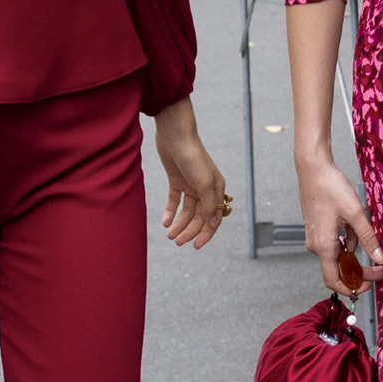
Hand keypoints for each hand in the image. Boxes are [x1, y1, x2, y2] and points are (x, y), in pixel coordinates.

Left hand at [153, 99, 226, 248]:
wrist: (175, 136)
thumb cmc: (193, 157)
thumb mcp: (204, 184)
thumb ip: (209, 205)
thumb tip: (213, 224)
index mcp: (217, 189)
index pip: (214, 217)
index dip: (206, 233)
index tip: (195, 246)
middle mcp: (205, 189)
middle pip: (199, 216)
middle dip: (189, 230)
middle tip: (177, 241)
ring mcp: (191, 184)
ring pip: (187, 211)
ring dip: (179, 224)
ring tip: (170, 234)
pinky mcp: (176, 180)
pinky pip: (175, 200)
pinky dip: (170, 211)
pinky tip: (165, 222)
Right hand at [296, 152, 382, 294]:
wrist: (313, 168)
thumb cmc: (330, 187)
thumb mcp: (355, 214)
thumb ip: (368, 238)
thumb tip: (380, 258)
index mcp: (323, 246)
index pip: (333, 280)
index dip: (351, 287)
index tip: (367, 286)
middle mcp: (316, 245)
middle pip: (338, 269)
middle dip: (360, 270)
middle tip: (380, 267)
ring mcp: (315, 237)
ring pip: (338, 255)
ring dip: (355, 252)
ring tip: (371, 238)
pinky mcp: (318, 229)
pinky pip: (335, 243)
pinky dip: (348, 240)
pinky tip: (356, 227)